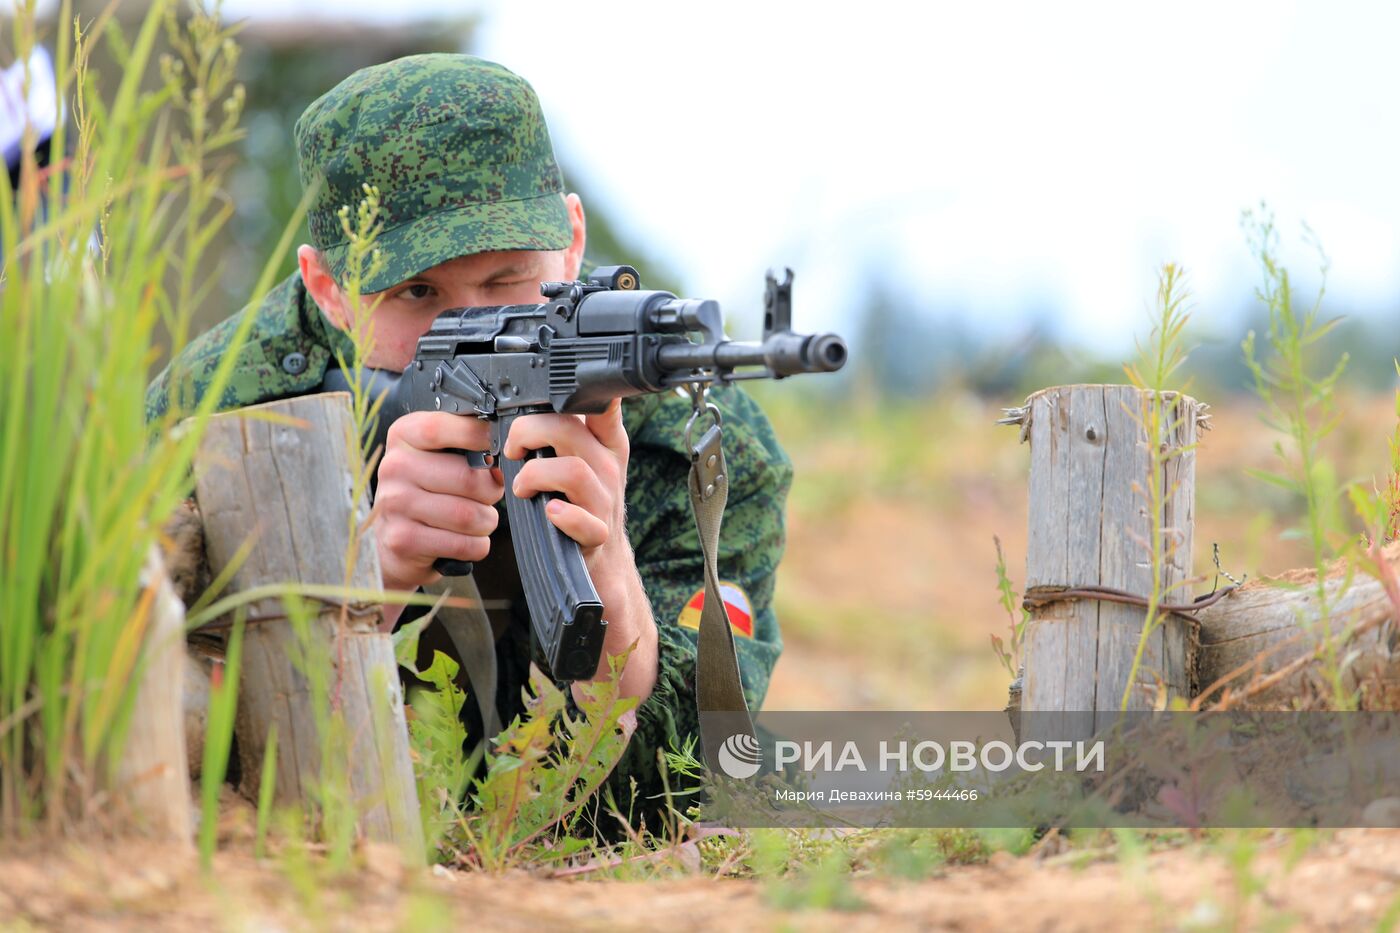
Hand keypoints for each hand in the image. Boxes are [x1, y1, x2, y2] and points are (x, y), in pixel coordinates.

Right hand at [373, 411, 502, 606]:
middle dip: (491, 492)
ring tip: (478, 520)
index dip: (479, 436)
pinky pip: (463, 544)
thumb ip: (466, 444)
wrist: (396, 541)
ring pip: (469, 515)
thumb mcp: (437, 455)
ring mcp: (394, 505)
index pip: (441, 428)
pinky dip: (476, 546)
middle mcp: (394, 467)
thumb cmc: (428, 490)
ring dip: (486, 522)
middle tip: (489, 496)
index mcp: (403, 436)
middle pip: (467, 478)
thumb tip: (506, 452)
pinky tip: (466, 540)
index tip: (500, 447)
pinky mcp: (402, 541)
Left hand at [504, 399, 658, 699]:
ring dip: (534, 474)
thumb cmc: (581, 512)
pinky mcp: (598, 537)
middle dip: (528, 432)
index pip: (601, 404)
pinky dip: (562, 516)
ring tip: (520, 487)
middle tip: (511, 449)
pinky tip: (547, 514)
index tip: (546, 393)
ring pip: (571, 470)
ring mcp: (606, 504)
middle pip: (568, 429)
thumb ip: (565, 432)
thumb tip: (525, 398)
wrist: (603, 571)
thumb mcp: (581, 465)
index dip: (578, 390)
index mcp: (604, 446)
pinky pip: (583, 521)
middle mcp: (608, 469)